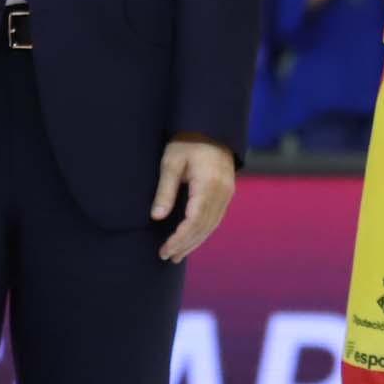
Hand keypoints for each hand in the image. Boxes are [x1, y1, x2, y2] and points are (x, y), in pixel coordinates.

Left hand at [152, 138, 234, 262]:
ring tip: (176, 255)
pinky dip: (202, 232)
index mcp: (209, 184)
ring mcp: (227, 193)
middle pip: (204, 227)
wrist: (211, 127)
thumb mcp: (171, 162)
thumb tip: (157, 218)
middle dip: (185, 244)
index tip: (164, 249)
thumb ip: (165, 190)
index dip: (180, 238)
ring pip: (212, 225)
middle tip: (166, 256)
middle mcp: (222, 191)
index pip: (195, 220)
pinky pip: (215, 218)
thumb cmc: (187, 142)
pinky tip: (191, 240)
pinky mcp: (226, 193)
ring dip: (194, 242)